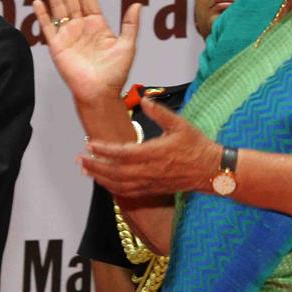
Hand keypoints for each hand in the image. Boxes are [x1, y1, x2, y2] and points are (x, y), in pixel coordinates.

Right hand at [32, 0, 141, 102]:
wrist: (100, 92)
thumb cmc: (115, 73)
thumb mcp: (127, 46)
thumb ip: (130, 25)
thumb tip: (137, 4)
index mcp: (97, 24)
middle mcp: (80, 27)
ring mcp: (67, 36)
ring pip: (58, 8)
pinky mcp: (57, 47)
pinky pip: (48, 28)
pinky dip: (43, 15)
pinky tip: (38, 2)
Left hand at [80, 98, 221, 197]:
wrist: (212, 170)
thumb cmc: (197, 145)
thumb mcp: (180, 124)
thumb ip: (160, 113)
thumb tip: (144, 100)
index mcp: (155, 153)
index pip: (123, 153)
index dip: (104, 150)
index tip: (90, 144)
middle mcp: (150, 171)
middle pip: (115, 172)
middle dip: (95, 166)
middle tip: (79, 159)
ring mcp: (150, 182)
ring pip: (119, 185)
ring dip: (100, 178)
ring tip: (85, 169)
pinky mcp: (152, 190)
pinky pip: (127, 192)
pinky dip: (112, 188)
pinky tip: (103, 181)